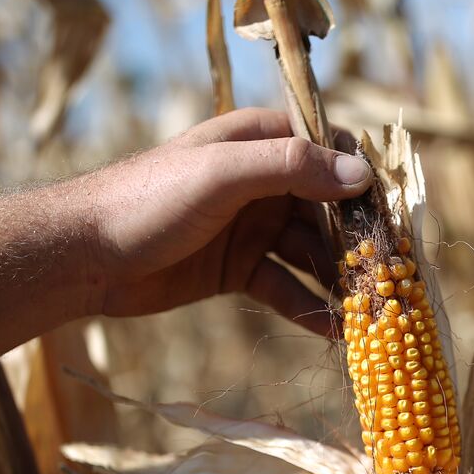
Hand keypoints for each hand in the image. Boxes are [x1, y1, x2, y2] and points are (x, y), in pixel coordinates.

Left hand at [80, 108, 371, 331]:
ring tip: (371, 310)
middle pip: (328, 207)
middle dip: (358, 239)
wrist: (82, 256)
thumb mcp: (222, 174)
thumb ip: (291, 168)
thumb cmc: (147, 199)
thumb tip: (360, 173)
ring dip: (340, 279)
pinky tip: (335, 332)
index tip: (391, 213)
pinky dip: (309, 307)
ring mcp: (251, 228)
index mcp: (258, 141)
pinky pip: (285, 287)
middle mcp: (262, 182)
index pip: (329, 148)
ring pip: (311, 252)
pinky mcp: (237, 270)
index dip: (363, 177)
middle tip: (391, 274)